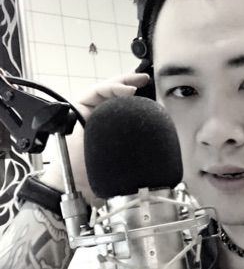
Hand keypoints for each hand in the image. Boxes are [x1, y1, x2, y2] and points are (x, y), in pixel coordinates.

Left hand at [40, 73, 149, 205]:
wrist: (80, 189)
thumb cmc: (73, 165)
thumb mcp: (83, 136)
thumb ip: (100, 119)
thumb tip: (124, 104)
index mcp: (80, 110)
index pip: (100, 90)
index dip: (116, 86)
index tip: (131, 90)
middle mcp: (93, 115)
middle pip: (111, 93)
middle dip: (127, 82)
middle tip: (142, 78)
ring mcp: (104, 126)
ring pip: (119, 104)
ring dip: (132, 96)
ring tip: (144, 86)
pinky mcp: (114, 138)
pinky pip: (126, 120)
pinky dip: (136, 113)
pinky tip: (145, 109)